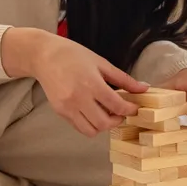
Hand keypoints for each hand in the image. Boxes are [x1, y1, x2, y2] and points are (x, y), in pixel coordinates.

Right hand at [1, 27, 148, 137]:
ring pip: (91, 131)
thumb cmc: (73, 55)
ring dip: (103, 126)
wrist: (43, 56)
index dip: (130, 110)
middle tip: (121, 112)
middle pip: (104, 124)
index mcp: (92, 84)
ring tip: (106, 113)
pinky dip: (89, 124)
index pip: (116, 106)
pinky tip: (92, 111)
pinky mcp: (60, 112)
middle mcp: (79, 99)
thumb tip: (143, 88)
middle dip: (117, 120)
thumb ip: (123, 78)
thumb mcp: (101, 62)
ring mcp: (67, 108)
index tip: (135, 107)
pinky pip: (79, 126)